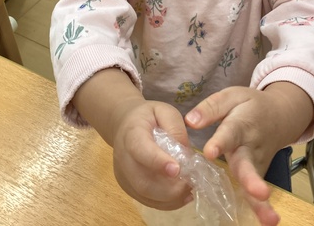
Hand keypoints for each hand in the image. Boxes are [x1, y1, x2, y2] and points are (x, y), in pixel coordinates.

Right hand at [72, 69, 192, 209]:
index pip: (140, 150)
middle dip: (169, 188)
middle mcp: (123, 157)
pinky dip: (167, 203)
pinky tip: (182, 195)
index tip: (177, 169)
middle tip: (191, 183)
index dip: (158, 161)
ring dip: (170, 198)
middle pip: (142, 181)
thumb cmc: (148, 117)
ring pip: (145, 195)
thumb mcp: (164, 110)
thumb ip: (176, 127)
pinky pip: (147, 201)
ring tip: (189, 189)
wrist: (124, 124)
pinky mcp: (128, 187)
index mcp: (131, 134)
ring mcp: (123, 175)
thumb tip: (185, 153)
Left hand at [184, 83, 313, 225]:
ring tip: (268, 219)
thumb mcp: (232, 96)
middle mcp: (250, 147)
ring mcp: (256, 164)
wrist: (281, 115)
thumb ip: (211, 108)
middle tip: (260, 193)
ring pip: (255, 183)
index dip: (220, 143)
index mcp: (241, 125)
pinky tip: (266, 222)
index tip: (210, 152)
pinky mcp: (258, 174)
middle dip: (252, 181)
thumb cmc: (250, 106)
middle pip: (249, 165)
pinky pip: (255, 192)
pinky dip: (262, 208)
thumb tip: (190, 122)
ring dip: (261, 202)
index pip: (230, 134)